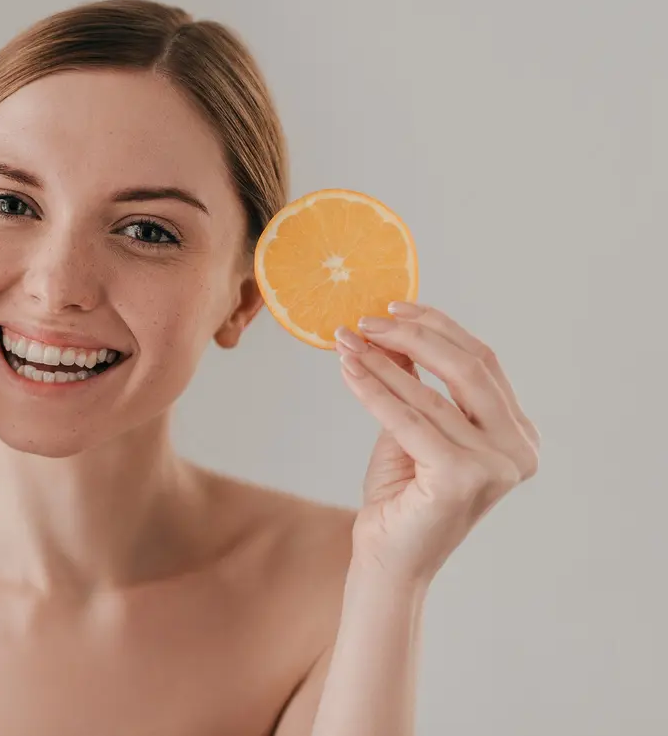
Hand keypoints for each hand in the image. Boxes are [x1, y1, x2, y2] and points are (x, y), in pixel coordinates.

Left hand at [333, 302, 539, 585]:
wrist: (389, 559)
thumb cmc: (402, 496)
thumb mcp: (412, 427)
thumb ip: (414, 383)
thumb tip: (391, 328)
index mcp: (518, 433)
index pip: (481, 362)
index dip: (437, 327)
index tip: (393, 306)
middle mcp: (518, 449)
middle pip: (468, 368)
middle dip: (413, 336)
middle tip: (366, 320)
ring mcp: (496, 467)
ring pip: (431, 395)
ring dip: (382, 362)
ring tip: (346, 342)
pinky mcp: (461, 480)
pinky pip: (408, 421)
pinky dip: (375, 390)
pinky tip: (349, 370)